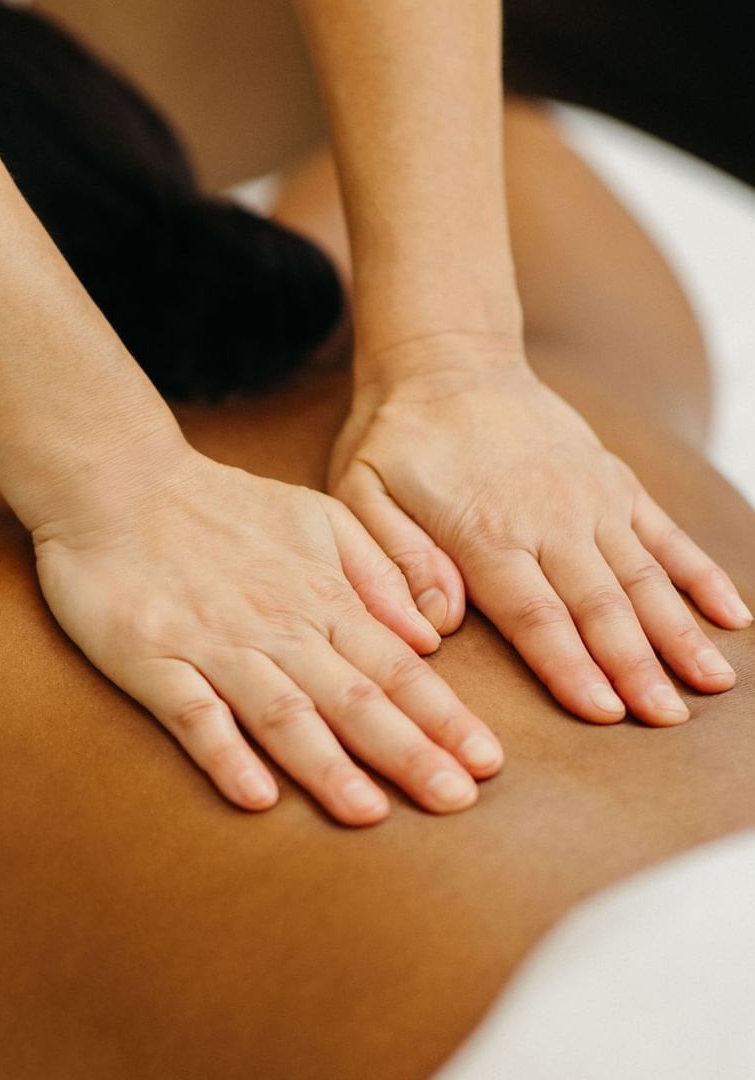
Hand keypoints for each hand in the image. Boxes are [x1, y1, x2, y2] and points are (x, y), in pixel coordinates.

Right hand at [31, 444, 503, 822]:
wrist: (117, 482)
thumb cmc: (220, 507)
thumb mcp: (317, 518)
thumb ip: (377, 571)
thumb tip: (431, 636)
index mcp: (321, 598)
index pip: (397, 668)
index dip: (443, 717)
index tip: (487, 762)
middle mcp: (277, 628)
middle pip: (353, 698)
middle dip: (408, 752)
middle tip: (456, 799)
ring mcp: (214, 647)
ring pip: (282, 713)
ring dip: (327, 765)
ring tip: (369, 812)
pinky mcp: (152, 660)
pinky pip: (193, 715)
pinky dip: (225, 754)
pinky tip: (255, 796)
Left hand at [331, 355, 750, 723]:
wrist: (449, 359)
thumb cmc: (397, 438)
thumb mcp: (360, 492)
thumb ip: (394, 559)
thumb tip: (437, 626)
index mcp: (485, 531)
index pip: (536, 615)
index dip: (572, 667)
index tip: (606, 714)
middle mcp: (551, 516)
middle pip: (600, 604)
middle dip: (637, 667)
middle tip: (666, 719)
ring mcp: (592, 498)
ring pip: (644, 576)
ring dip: (680, 633)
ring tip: (712, 684)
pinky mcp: (616, 482)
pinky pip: (667, 535)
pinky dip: (702, 576)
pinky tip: (734, 618)